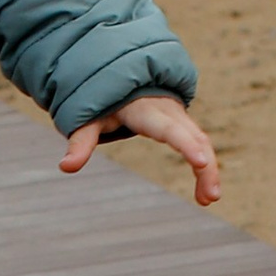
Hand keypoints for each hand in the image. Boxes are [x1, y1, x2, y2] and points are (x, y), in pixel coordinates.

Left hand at [60, 90, 222, 207]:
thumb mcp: (90, 118)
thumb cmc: (105, 99)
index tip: (201, 161)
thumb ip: (81, 141)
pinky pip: (200, 144)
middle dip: (205, 166)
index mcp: (145, 109)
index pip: (168, 128)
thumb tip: (65, 167)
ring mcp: (180, 117)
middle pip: (194, 137)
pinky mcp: (185, 125)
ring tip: (208, 200)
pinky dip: (205, 167)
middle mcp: (168, 111)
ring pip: (202, 141)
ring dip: (208, 171)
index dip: (185, 144)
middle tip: (210, 198)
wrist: (123, 75)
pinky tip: (203, 194)